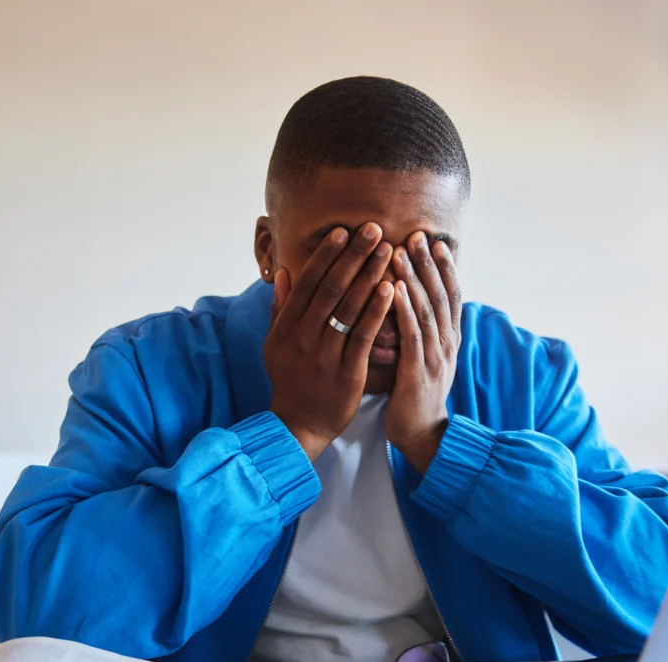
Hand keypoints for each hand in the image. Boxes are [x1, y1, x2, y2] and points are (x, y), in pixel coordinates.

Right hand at [265, 223, 395, 460]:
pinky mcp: (347, 372)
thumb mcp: (277, 344)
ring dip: (369, 275)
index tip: (343, 231)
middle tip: (373, 229)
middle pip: (330, 288)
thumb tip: (283, 272)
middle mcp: (303, 337)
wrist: (299, 425)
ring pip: (348, 308)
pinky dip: (376, 310)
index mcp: (286, 327)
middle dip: (353, 256)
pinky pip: (362, 335)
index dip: (326, 255)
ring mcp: (324, 355)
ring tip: (387, 250)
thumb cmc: (290, 381)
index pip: (308, 282)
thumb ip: (281, 308)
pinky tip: (390, 289)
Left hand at [386, 232, 461, 472]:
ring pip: (427, 310)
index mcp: (448, 339)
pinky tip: (395, 291)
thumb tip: (414, 301)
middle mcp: (447, 344)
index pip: (450, 295)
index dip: (444, 268)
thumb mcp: (424, 356)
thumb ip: (421, 330)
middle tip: (417, 235)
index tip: (434, 241)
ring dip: (415, 279)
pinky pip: (412, 336)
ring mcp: (435, 357)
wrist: (422, 433)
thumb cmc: (416, 394)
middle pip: (441, 295)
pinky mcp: (419, 372)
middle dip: (429, 263)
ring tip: (403, 253)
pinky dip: (405, 310)